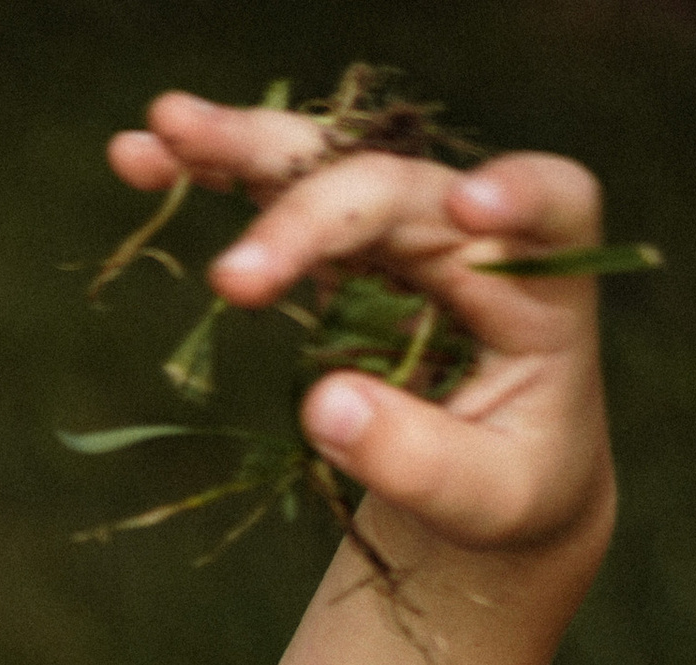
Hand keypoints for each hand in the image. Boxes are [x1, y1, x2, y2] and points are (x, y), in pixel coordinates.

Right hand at [108, 89, 618, 567]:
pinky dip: (211, 177)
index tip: (473, 201)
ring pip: (325, 166)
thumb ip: (420, 460)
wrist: (491, 480)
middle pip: (396, 185)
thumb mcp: (487, 501)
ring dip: (242, 147)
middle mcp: (471, 229)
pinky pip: (276, 197)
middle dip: (313, 217)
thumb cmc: (510, 485)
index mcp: (541, 282)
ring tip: (163, 131)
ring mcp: (401, 230)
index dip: (518, 189)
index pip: (552, 204)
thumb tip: (322, 402)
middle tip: (235, 280)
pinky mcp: (343, 245)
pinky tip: (143, 160)